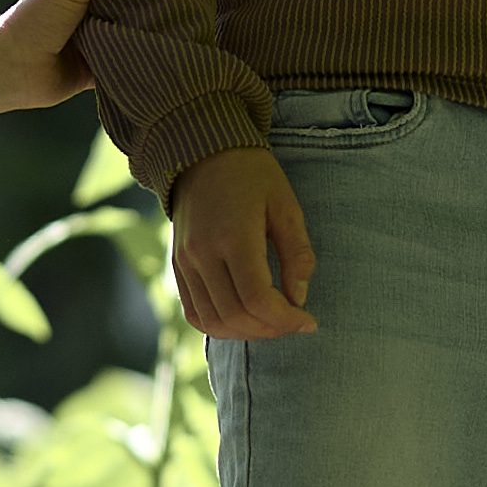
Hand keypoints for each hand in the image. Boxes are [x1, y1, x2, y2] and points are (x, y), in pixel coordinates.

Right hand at [164, 146, 315, 338]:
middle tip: (294, 321)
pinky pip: (195, 313)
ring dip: (246, 332)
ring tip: (271, 321)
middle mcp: (203, 254)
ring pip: (213, 321)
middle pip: (235, 316)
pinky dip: (220, 325)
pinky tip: (244, 317)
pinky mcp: (177, 266)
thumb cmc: (252, 176)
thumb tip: (299, 299)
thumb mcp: (286, 206)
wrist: (202, 153)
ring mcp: (185, 262)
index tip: (309, 321)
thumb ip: (297, 254)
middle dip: (270, 329)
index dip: (286, 320)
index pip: (258, 299)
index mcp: (234, 237)